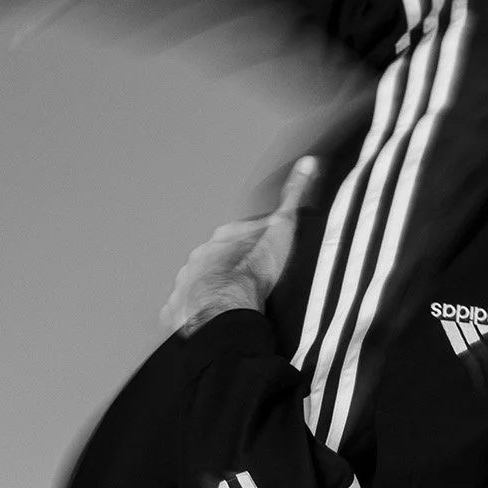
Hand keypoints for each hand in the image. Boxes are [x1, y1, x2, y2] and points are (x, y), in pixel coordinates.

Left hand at [158, 159, 320, 336]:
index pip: (238, 234)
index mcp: (221, 239)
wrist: (224, 309)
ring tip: (234, 307)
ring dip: (213, 292)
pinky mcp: (180, 312)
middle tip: (251, 284)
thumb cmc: (252, 273)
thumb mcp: (282, 229)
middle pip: (216, 260)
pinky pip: (190, 312)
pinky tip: (215, 322)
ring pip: (201, 286)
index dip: (253, 244)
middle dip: (230, 268)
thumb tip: (307, 165)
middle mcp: (199, 259)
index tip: (265, 255)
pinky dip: (200, 315)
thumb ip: (293, 197)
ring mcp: (186, 286)